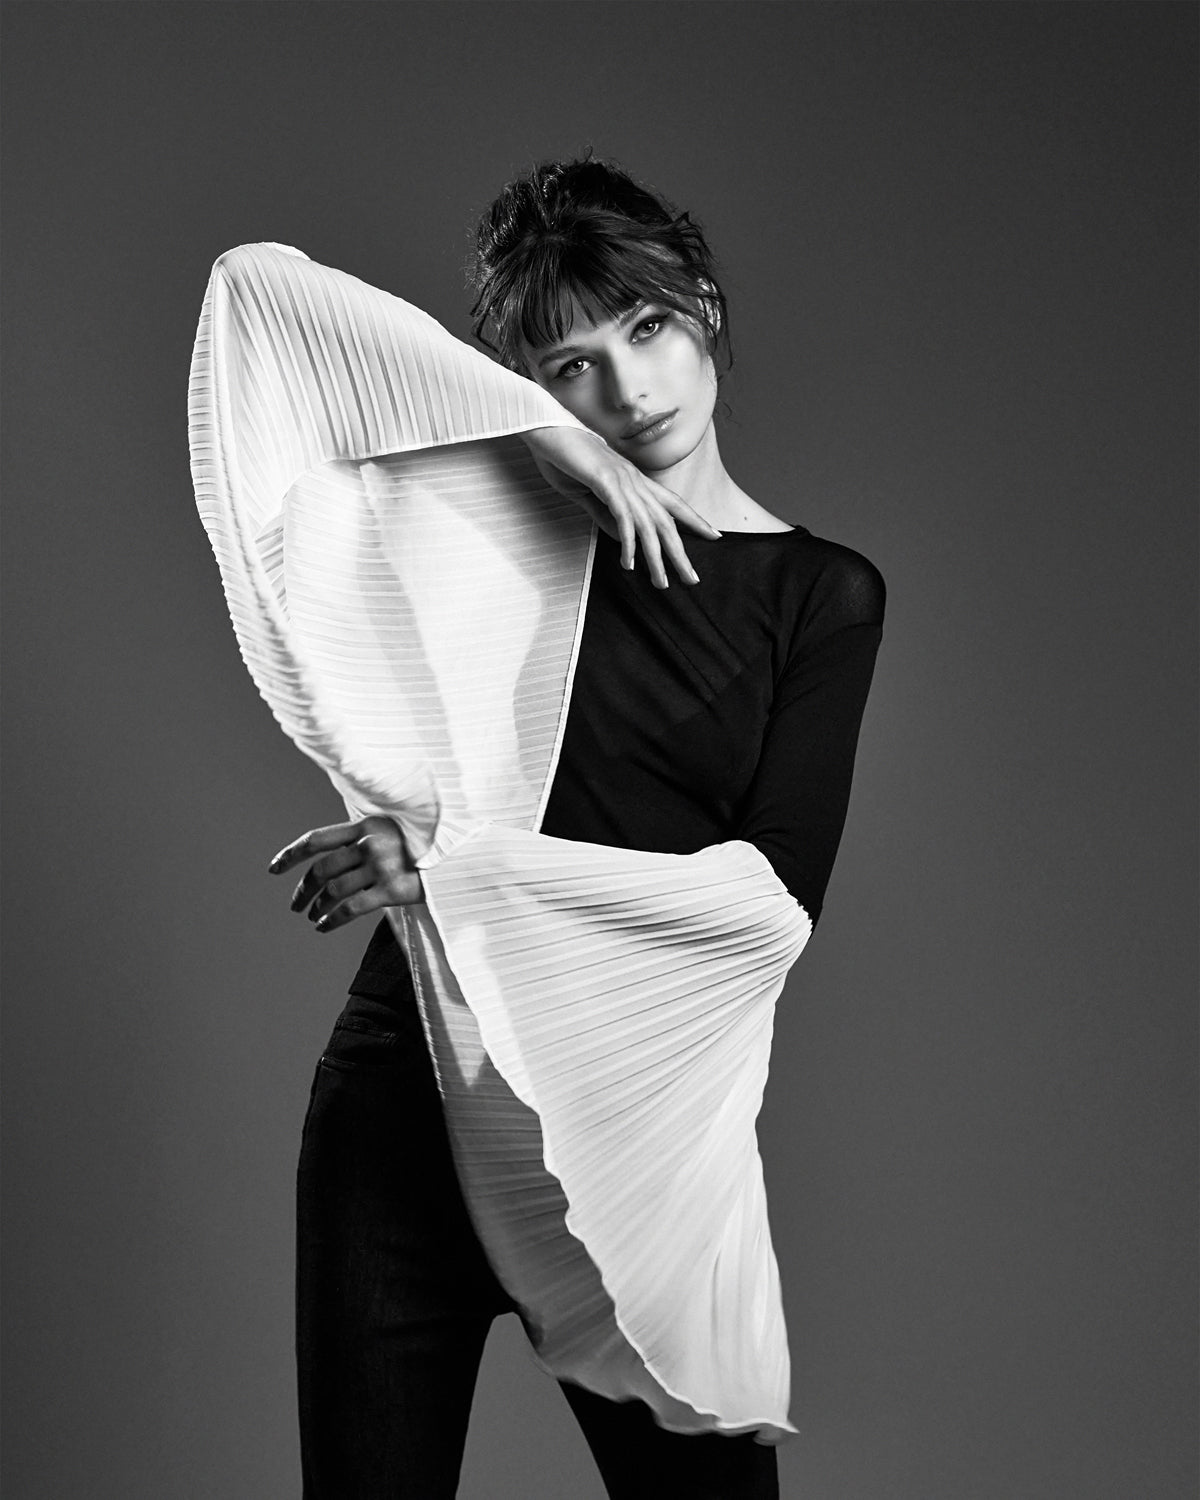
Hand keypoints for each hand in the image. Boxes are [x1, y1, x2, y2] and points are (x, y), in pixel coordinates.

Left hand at [267, 815, 423, 932]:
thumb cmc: (424, 846)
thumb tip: (329, 856)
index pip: (317, 839)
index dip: (291, 854)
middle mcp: (371, 842)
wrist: (461, 856)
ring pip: (334, 891)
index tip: (273, 869)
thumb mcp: (394, 830)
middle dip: (302, 890)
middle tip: (295, 905)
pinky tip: (323, 927)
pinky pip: (352, 908)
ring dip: (316, 907)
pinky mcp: (394, 889)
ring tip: (312, 918)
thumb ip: (364, 837)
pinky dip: (332, 920)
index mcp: (367, 824)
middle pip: (322, 869)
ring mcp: (382, 865)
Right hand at [520, 426, 720, 587]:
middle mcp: (634, 481)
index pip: (672, 503)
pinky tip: (629, 563)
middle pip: (667, 522)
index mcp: (633, 480)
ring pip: (648, 526)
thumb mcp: (587, 494)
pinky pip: (623, 519)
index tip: (714, 535)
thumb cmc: (564, 458)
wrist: (545, 430)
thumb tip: (622, 538)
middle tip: (692, 579)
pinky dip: (628, 543)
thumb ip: (605, 516)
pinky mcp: (607, 483)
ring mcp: (623, 481)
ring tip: (661, 583)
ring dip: (656, 559)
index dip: (694, 519)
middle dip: (680, 553)